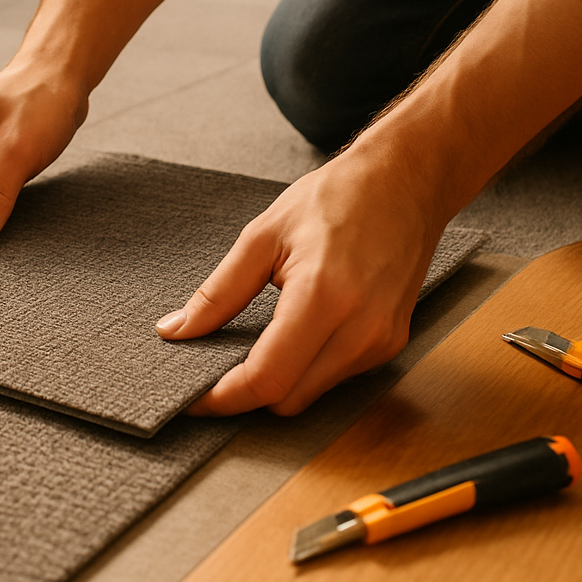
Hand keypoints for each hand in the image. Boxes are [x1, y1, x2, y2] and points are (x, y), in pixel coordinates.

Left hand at [156, 146, 447, 415]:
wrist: (404, 182)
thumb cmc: (337, 198)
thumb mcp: (261, 236)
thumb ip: (217, 293)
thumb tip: (176, 331)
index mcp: (323, 297)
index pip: (267, 379)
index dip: (222, 398)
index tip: (191, 397)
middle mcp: (360, 330)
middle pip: (287, 399)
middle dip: (244, 393)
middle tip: (209, 369)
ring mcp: (381, 341)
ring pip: (311, 394)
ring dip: (276, 382)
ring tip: (248, 347)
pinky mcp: (390, 344)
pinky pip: (334, 377)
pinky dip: (304, 369)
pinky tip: (289, 337)